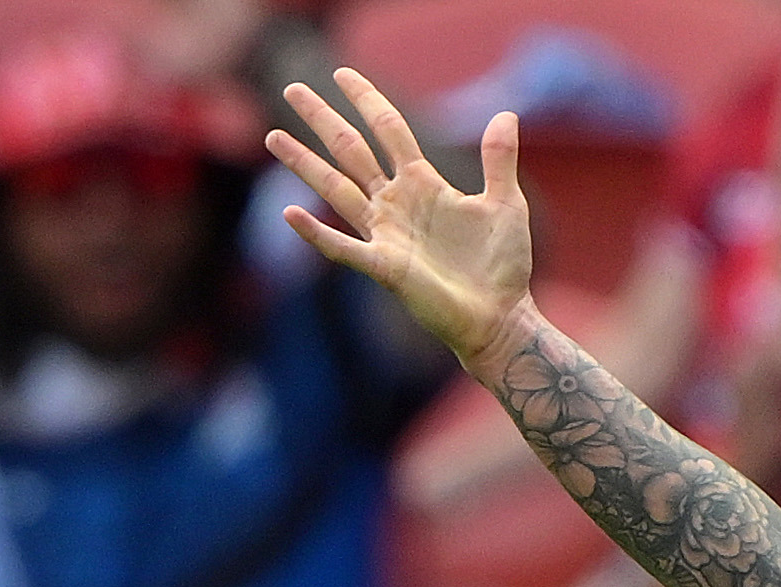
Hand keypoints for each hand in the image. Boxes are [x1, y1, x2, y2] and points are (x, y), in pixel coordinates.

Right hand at [267, 69, 534, 375]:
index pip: (388, 130)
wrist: (501, 317)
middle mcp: (396, 203)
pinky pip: (343, 247)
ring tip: (273, 136)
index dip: (367, 101)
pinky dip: (317, 232)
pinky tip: (290, 213)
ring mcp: (386, 233)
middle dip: (322, 120)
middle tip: (291, 89)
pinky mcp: (385, 266)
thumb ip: (499, 160)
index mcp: (423, 184)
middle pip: (351, 151)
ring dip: (304, 163)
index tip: (342, 74)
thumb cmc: (503, 266)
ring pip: (336, 189)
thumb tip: (506, 114)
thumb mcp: (506, 205)